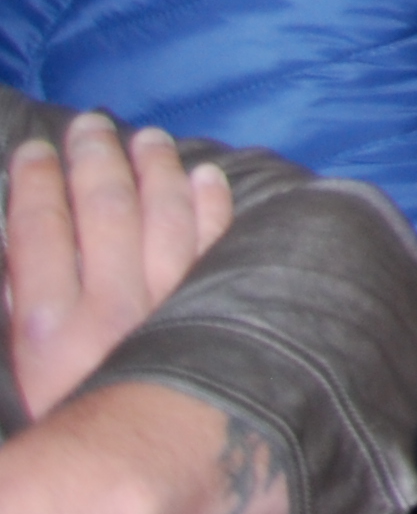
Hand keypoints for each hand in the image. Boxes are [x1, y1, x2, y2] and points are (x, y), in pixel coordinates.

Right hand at [5, 112, 232, 418]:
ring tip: (146, 137)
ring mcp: (171, 303)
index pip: (38, 227)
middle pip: (101, 207)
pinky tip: (206, 176)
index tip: (34, 150)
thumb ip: (21, 298)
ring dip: (154, 166)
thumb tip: (17, 236)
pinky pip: (218, 242)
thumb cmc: (72, 415)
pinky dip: (212, 204)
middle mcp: (112, 305)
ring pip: (164, 212)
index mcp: (50, 326)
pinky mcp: (220, 310)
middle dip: (92, 157)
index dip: (34, 180)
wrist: (145, 467)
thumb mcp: (26, 369)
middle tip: (90, 125)